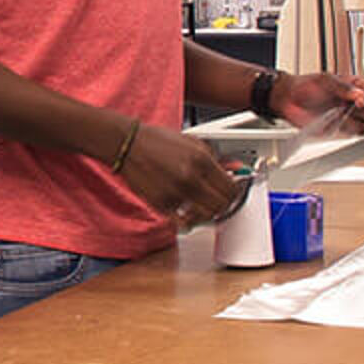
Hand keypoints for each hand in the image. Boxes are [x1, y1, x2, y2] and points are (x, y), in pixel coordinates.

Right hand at [110, 121, 238, 227]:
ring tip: (203, 208)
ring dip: (207, 214)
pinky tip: (187, 213)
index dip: (234, 194)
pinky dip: (188, 220)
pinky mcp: (161, 204)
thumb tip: (233, 169)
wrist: (128, 145)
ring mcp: (175, 192)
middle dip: (224, 205)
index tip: (231, 194)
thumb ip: (215, 158)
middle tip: (219, 203)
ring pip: (205, 216)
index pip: (230, 187)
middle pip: (221, 204)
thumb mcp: (192, 142)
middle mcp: (190, 177)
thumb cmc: (157, 141)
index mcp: (201, 159)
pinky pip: (184, 221)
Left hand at [270, 71, 363, 129]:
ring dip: (354, 123)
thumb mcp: (325, 81)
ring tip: (338, 115)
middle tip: (350, 108)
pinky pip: (352, 135)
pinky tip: (334, 122)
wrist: (288, 100)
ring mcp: (349, 117)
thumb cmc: (305, 86)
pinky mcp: (340, 130)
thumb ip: (344, 88)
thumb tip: (360, 95)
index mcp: (356, 86)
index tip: (359, 102)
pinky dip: (345, 130)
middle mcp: (356, 103)